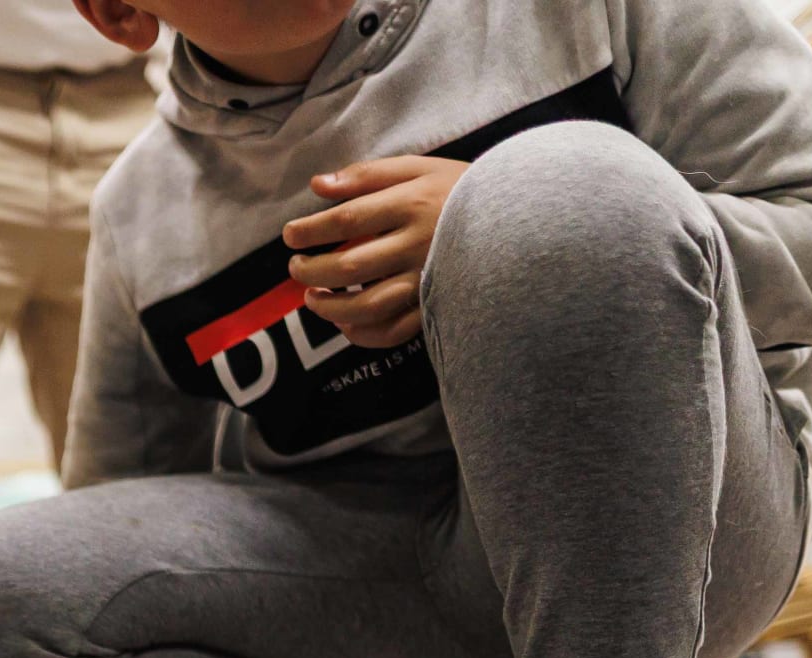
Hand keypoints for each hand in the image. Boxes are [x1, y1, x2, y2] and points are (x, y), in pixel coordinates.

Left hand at [282, 156, 467, 349]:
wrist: (521, 216)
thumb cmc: (462, 189)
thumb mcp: (420, 167)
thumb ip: (367, 175)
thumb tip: (317, 184)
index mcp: (410, 205)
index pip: (345, 221)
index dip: (310, 231)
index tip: (290, 236)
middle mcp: (416, 245)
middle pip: (349, 266)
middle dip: (312, 270)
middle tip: (296, 268)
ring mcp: (427, 280)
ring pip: (368, 306)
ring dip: (330, 307)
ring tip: (313, 297)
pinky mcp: (436, 305)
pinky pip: (394, 331)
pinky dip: (364, 334)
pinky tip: (345, 324)